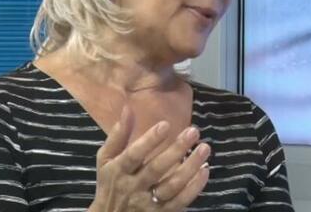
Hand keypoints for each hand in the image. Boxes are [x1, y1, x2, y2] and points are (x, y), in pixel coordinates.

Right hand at [88, 106, 209, 211]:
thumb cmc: (110, 183)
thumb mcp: (106, 159)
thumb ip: (118, 135)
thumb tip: (128, 109)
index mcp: (119, 170)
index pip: (134, 154)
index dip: (149, 140)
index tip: (166, 124)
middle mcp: (133, 187)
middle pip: (156, 169)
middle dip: (176, 149)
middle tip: (193, 131)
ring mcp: (148, 203)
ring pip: (172, 186)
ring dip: (190, 167)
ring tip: (204, 148)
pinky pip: (181, 201)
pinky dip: (195, 187)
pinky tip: (205, 170)